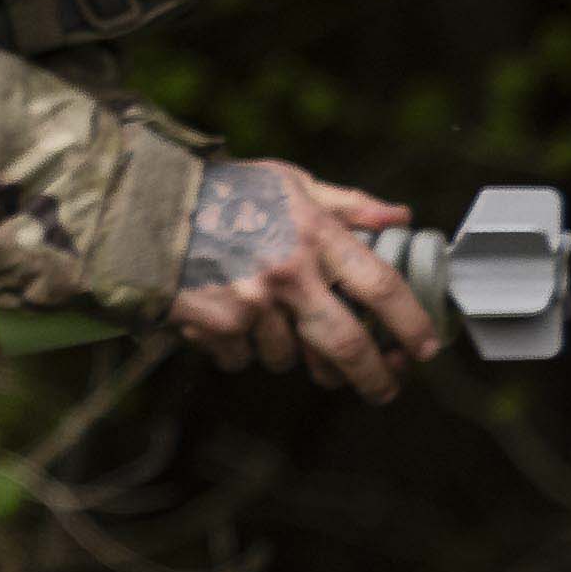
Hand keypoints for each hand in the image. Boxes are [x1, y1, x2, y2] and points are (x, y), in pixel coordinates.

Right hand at [166, 152, 438, 397]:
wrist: (144, 204)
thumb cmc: (223, 191)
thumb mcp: (290, 183)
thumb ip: (348, 204)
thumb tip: (400, 217)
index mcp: (313, 234)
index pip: (380, 286)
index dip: (411, 322)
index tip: (426, 348)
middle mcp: (288, 273)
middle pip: (347, 345)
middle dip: (374, 377)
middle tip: (383, 388)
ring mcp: (251, 304)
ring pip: (290, 358)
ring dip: (291, 355)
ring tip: (278, 332)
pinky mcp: (216, 325)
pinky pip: (243, 358)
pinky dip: (243, 350)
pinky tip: (233, 324)